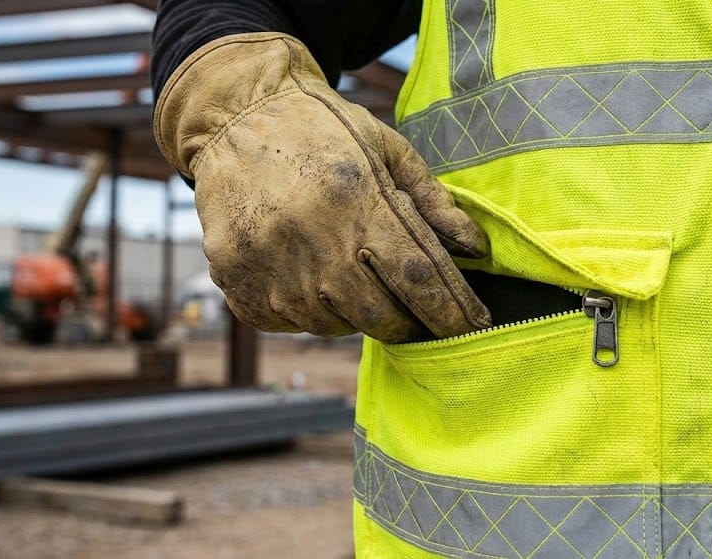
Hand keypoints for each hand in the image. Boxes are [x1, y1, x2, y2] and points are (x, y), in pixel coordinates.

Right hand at [155, 33, 490, 342]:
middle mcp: (312, 242)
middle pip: (381, 316)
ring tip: (350, 271)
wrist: (234, 116)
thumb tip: (477, 249)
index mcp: (357, 200)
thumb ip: (434, 201)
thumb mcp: (387, 148)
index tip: (473, 326)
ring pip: (336, 325)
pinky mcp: (238, 285)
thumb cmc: (323, 131)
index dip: (451, 310)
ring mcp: (269, 269)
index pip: (418, 277)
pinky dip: (310, 309)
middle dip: (408, 321)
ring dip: (355, 311)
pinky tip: (308, 272)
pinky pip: (292, 324)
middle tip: (413, 306)